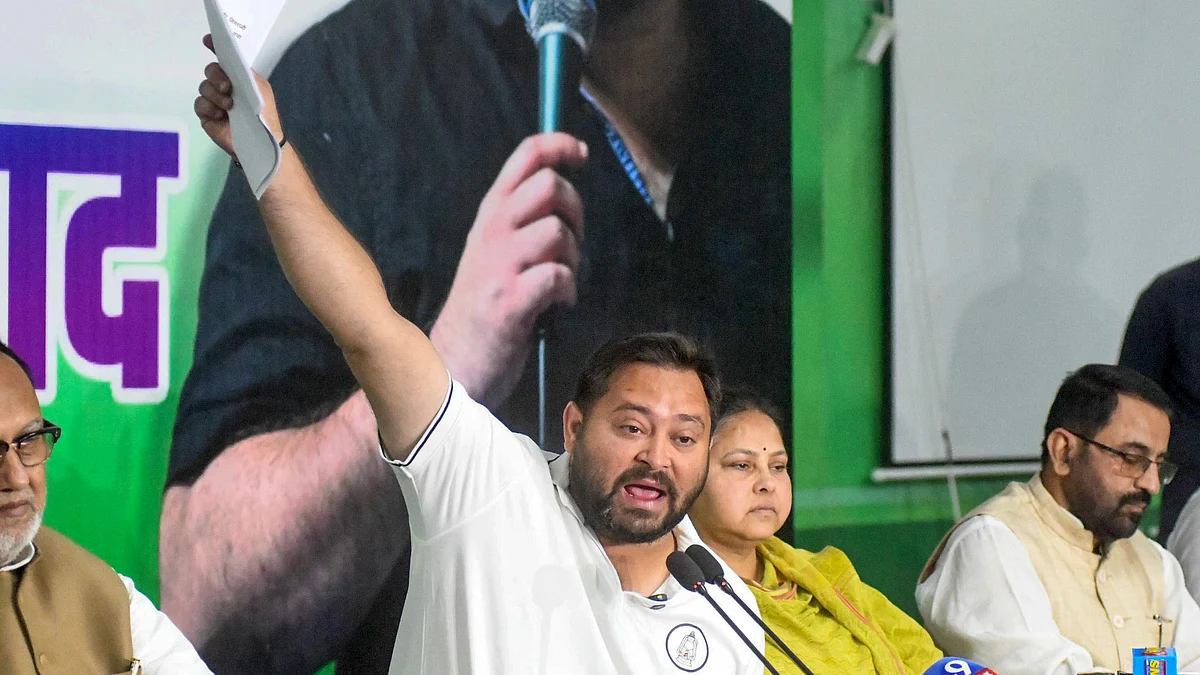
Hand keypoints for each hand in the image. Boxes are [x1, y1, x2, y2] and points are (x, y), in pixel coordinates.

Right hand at [193, 34, 282, 157]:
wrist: (262, 142)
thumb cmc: (264, 116)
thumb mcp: (261, 91)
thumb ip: (247, 74)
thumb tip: (234, 60)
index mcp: (238, 78)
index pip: (224, 59)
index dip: (214, 47)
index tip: (208, 40)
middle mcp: (224, 86)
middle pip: (210, 70)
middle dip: (217, 76)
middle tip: (228, 88)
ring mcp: (214, 100)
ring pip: (204, 87)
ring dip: (216, 95)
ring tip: (229, 107)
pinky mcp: (207, 115)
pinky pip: (200, 104)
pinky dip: (209, 107)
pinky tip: (221, 115)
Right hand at [431, 133, 587, 407]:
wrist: (452, 360)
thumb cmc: (482, 304)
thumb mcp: (493, 250)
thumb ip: (520, 221)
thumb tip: (563, 195)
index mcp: (491, 215)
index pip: (525, 157)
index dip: (559, 145)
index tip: (581, 154)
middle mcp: (492, 232)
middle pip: (550, 186)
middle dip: (575, 212)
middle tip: (571, 243)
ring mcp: (498, 266)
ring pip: (558, 232)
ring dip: (573, 258)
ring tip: (562, 280)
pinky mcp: (509, 301)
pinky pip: (557, 276)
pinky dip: (568, 290)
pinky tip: (559, 304)